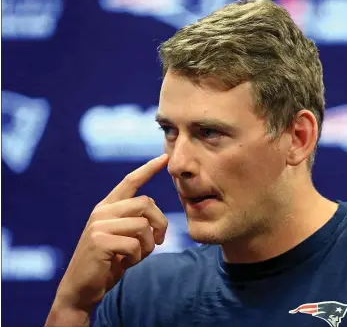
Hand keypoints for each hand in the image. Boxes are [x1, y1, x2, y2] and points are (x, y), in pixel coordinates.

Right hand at [48, 154, 169, 319]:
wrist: (81, 290)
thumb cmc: (107, 263)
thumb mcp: (121, 237)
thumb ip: (134, 222)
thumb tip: (156, 216)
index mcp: (107, 207)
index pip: (130, 181)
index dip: (148, 169)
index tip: (164, 158)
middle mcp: (102, 212)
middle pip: (146, 204)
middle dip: (160, 223)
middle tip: (160, 240)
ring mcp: (98, 225)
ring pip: (143, 225)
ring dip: (148, 245)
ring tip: (137, 256)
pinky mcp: (99, 241)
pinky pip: (134, 245)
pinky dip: (137, 258)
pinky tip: (125, 264)